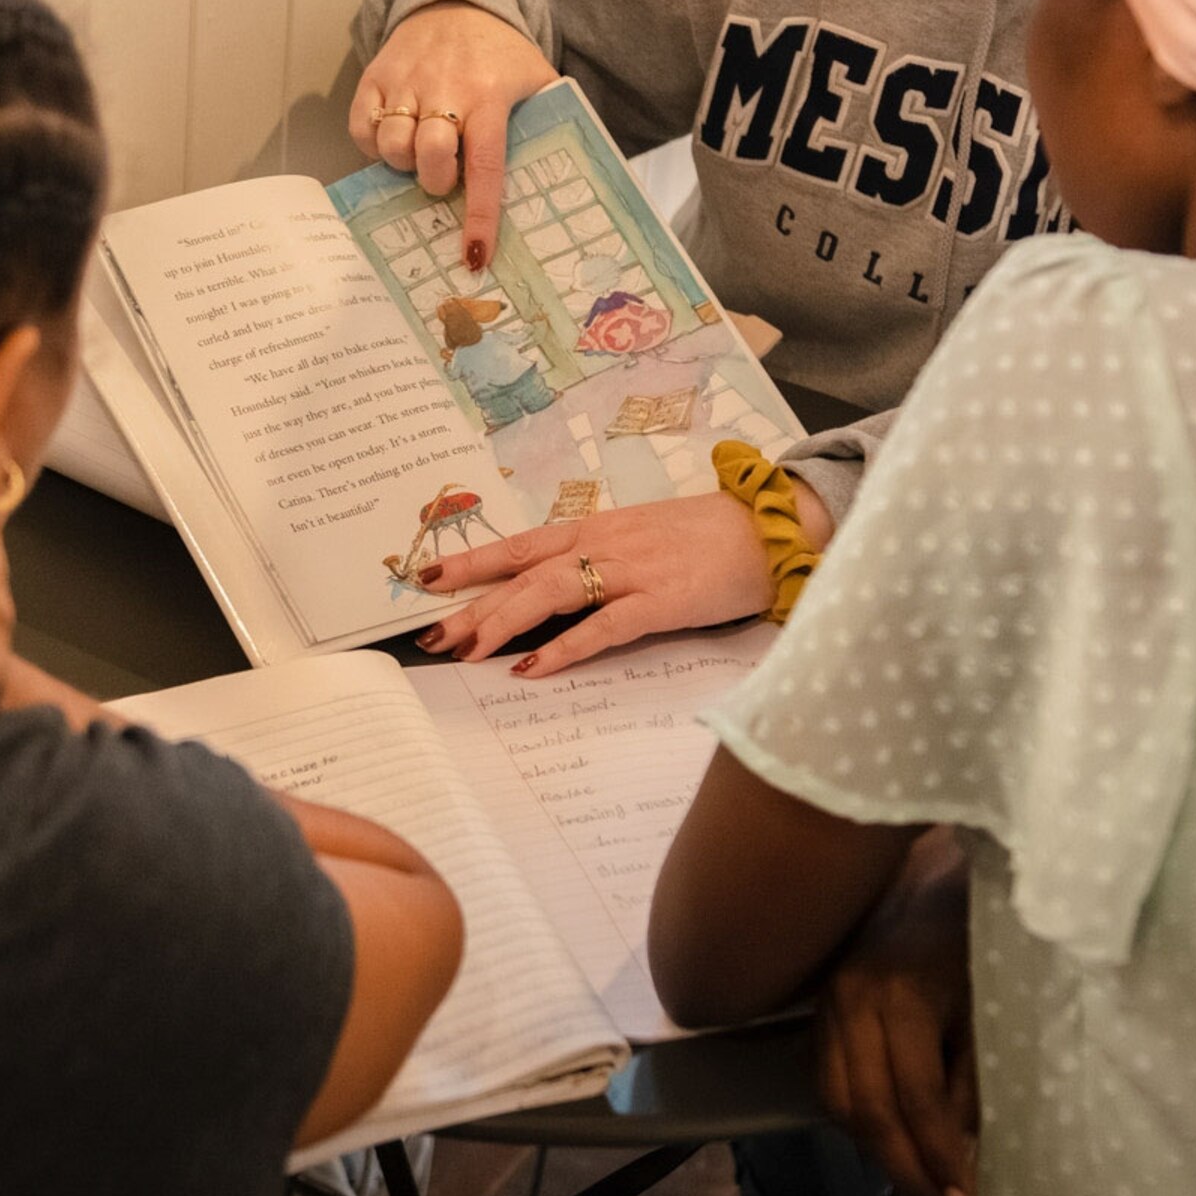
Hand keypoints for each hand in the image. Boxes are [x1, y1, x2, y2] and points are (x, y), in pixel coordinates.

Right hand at [348, 2, 559, 272]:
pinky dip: (373, 146)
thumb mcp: (537, 77)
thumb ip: (551, 118)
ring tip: (421, 154)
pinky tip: (395, 139)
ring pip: (392, 145)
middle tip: (447, 177)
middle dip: (437, 181)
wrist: (454, 0)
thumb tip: (577, 172)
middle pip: (430, 155)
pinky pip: (361, 129)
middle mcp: (444, 88)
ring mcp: (404, 82)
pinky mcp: (373, 77)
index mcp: (489, 95)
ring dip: (405, 164)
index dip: (480, 215)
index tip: (475, 255)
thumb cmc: (499, 53)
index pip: (485, 165)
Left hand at [417, 491, 776, 676]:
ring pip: (551, 591)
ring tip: (467, 650)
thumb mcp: (641, 538)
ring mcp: (631, 570)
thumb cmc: (706, 537)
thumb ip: (598, 558)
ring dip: (503, 621)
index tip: (425, 578)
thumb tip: (551, 589)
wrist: (769, 530)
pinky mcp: (661, 601)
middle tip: (430, 634)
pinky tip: (533, 668)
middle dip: (472, 603)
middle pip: (522, 572)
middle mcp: (604, 543)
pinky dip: (565, 647)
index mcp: (596, 528)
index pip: (520, 544)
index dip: (471, 561)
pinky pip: (603, 626)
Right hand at [818, 829, 977, 1195]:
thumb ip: (971, 1079)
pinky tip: (885, 1138)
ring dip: (875, 1149)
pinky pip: (825, 1079)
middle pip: (867, 1107)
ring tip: (915, 1182)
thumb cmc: (970, 938)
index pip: (916, 1098)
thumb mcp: (985, 1006)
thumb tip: (962, 1151)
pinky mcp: (818, 1006)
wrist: (928, 873)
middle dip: (904, 1165)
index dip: (938, 1155)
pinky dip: (852, 1118)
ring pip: (837, 1099)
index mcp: (901, 996)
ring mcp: (827, 1002)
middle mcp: (852, 1001)